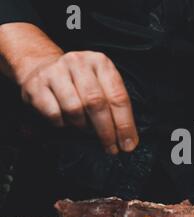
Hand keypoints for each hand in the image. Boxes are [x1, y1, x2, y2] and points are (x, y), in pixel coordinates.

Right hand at [19, 51, 137, 153]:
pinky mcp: (36, 86)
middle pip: (97, 103)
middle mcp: (79, 63)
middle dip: (106, 131)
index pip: (118, 97)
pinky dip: (63, 123)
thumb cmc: (78, 81)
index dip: (125, 124)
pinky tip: (66, 120)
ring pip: (74, 109)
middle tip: (111, 148)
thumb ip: (114, 105)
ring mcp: (56, 72)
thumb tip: (126, 138)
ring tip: (85, 128)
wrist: (41, 66)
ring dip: (83, 126)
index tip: (128, 144)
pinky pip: (54, 114)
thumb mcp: (101, 83)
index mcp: (101, 63)